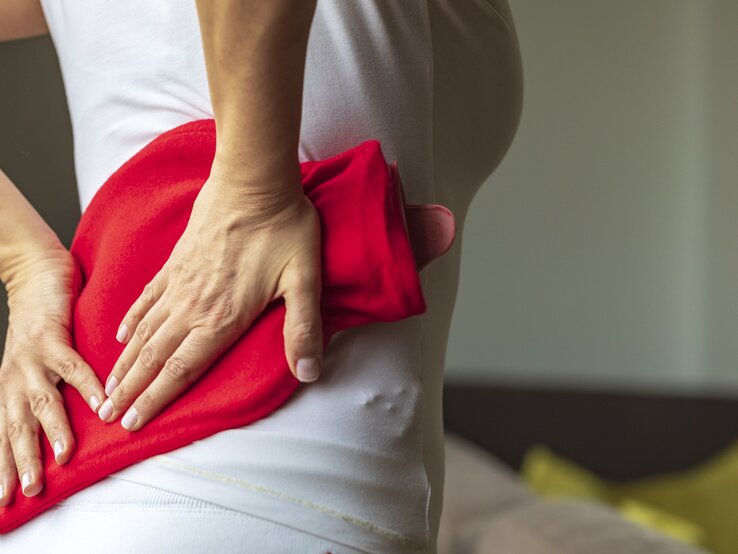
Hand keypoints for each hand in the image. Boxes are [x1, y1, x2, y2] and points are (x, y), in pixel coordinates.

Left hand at [0, 249, 106, 504]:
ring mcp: (32, 357)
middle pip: (16, 426)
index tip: (3, 500)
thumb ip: (43, 390)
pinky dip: (86, 385)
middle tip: (31, 490)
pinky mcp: (52, 336)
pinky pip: (71, 365)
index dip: (1, 467)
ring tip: (64, 456)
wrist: (34, 272)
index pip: (2, 434)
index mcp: (11, 386)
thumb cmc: (40, 321)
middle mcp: (16, 377)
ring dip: (52, 430)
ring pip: (41, 401)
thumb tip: (58, 425)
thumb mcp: (32, 362)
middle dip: (21, 461)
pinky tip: (100, 402)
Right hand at [97, 169, 322, 431]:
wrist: (254, 180)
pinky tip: (121, 335)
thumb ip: (304, 329)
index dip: (156, 400)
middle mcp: (193, 306)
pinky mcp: (175, 262)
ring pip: (143, 332)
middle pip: (154, 357)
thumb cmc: (283, 229)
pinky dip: (130, 320)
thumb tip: (310, 373)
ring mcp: (179, 283)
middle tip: (106, 416)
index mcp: (223, 318)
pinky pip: (145, 298)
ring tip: (106, 387)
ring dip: (124, 363)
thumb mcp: (305, 281)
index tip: (131, 424)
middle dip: (129, 391)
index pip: (181, 370)